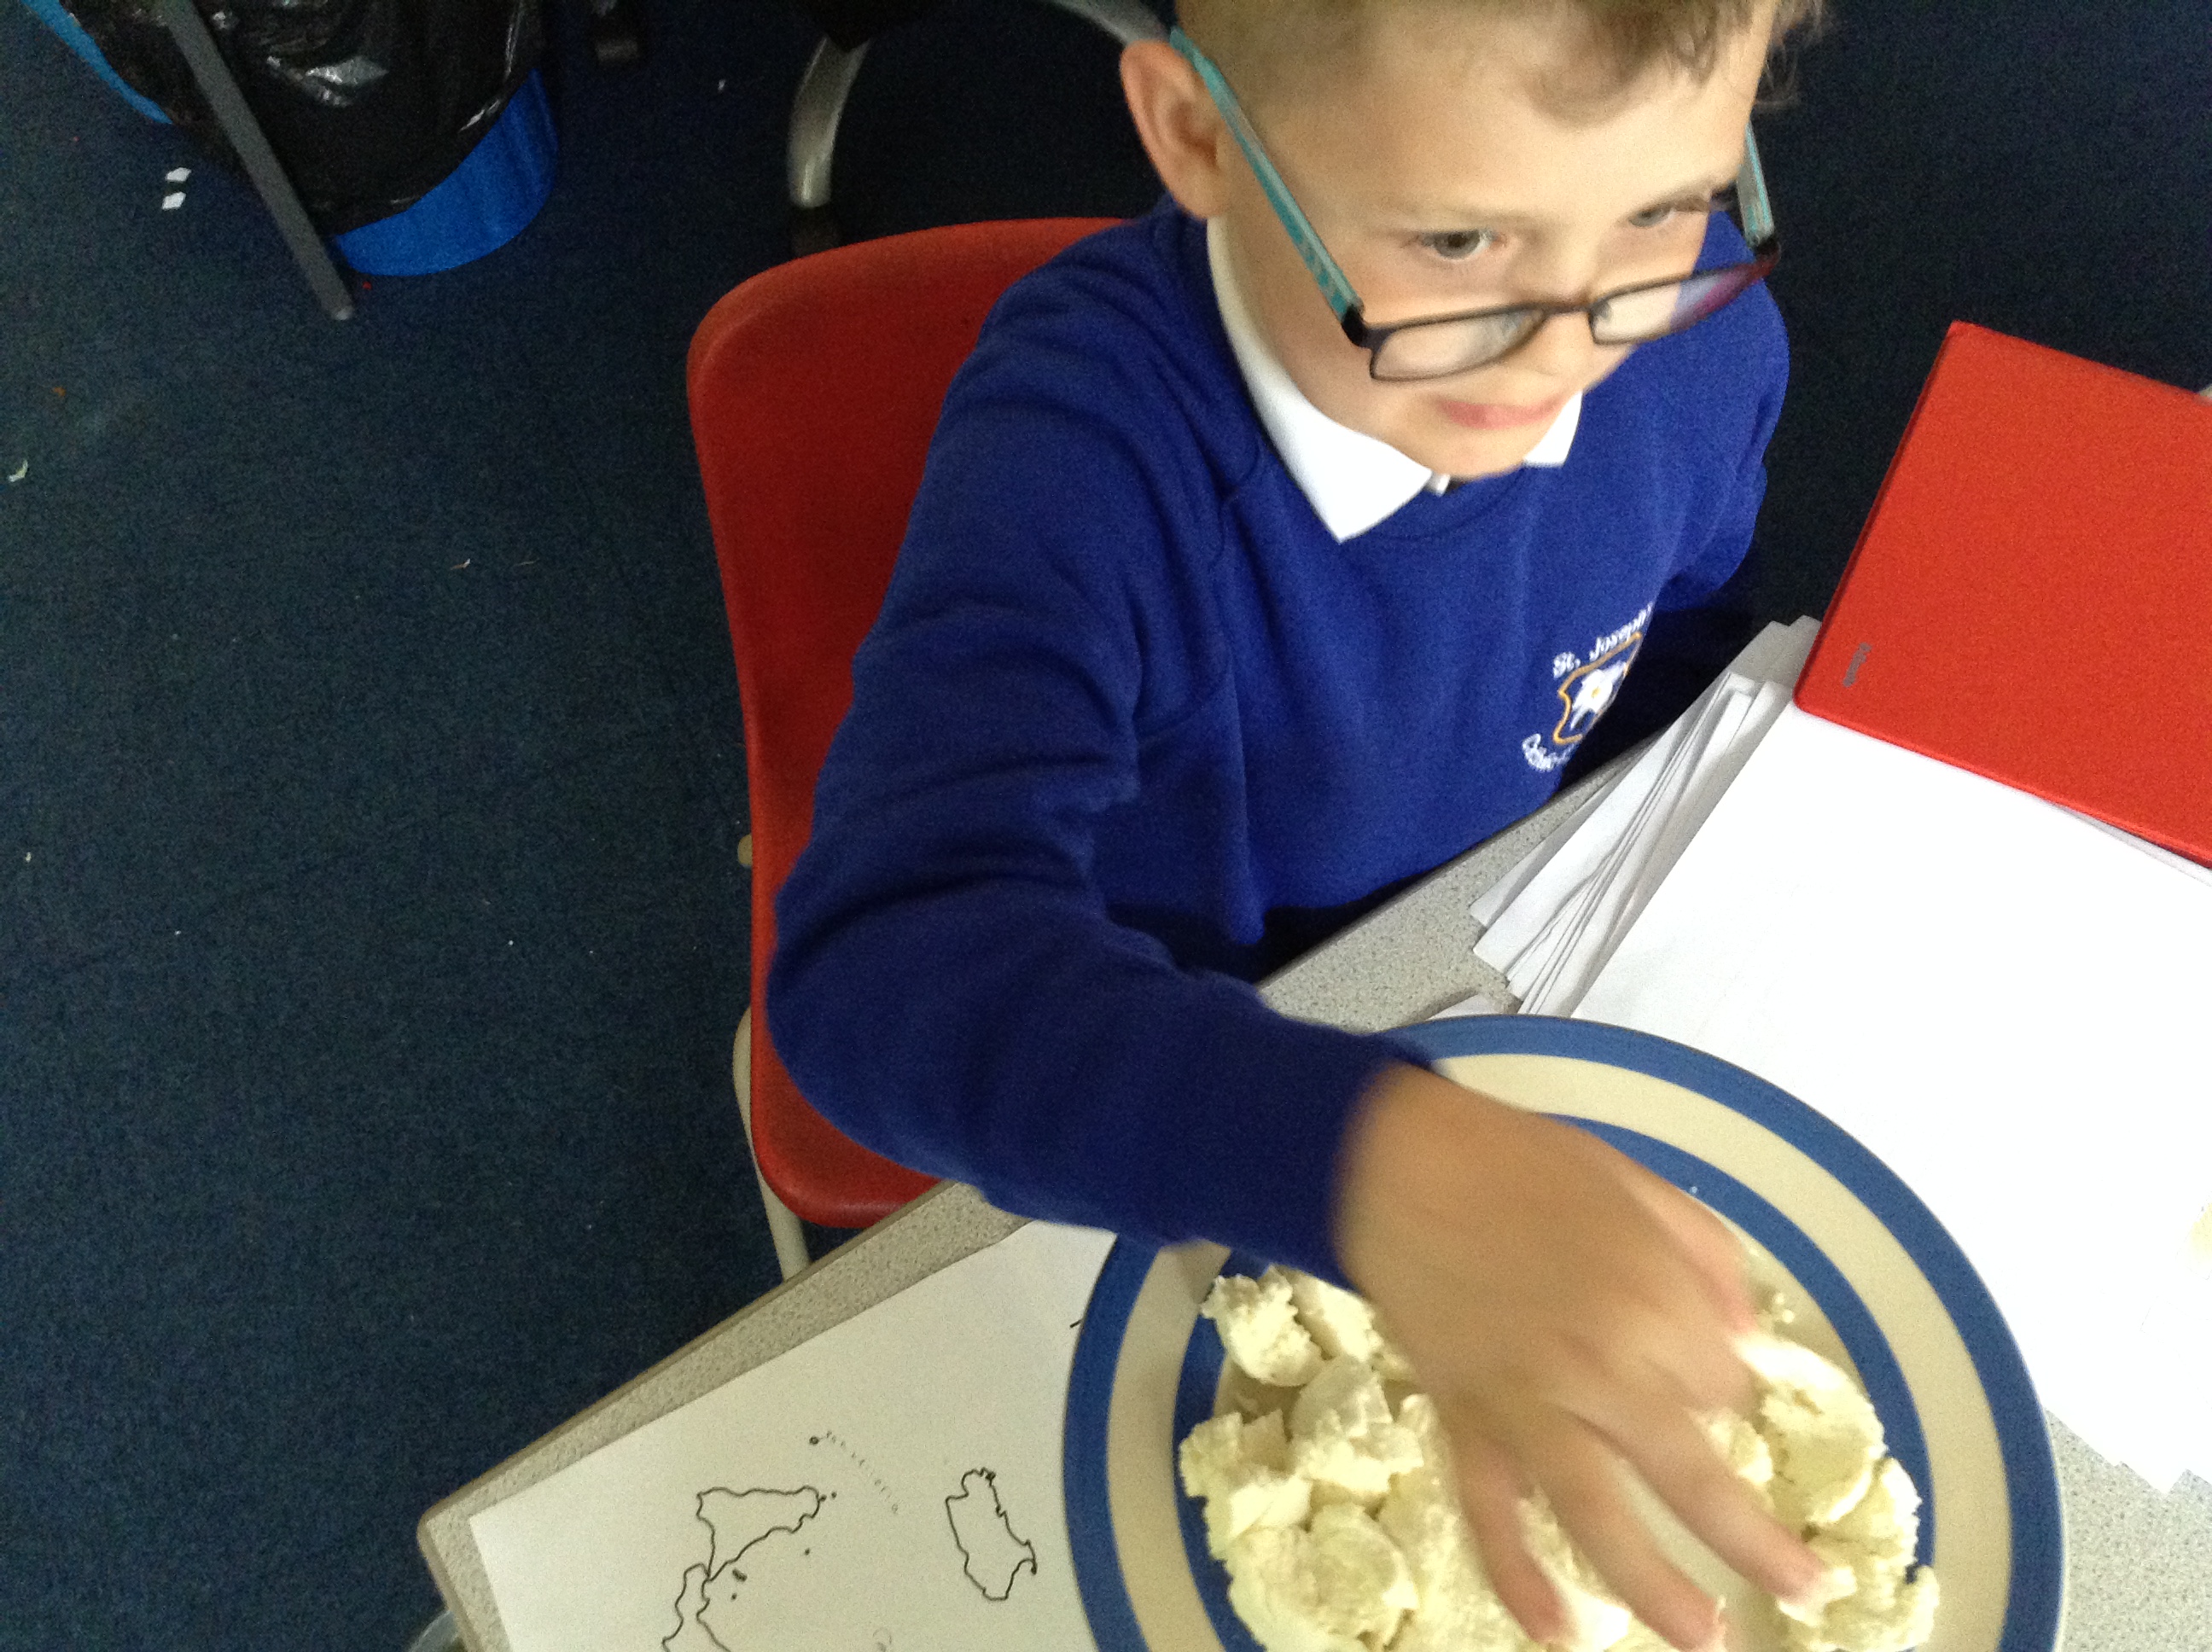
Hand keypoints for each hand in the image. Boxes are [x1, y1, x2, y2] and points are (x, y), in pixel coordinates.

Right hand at [1333, 1063, 1824, 1650]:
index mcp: (1655, 1300)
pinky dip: (1518, 1575)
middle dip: (1757, 1543)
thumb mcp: (1636, 1181)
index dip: (1721, 1382)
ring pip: (1601, 1517)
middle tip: (1807, 1588)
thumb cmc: (1516, 1163)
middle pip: (1695, 1476)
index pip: (1724, 1382)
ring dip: (1657, 1589)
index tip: (1700, 1371)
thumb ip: (1705, 1256)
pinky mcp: (1467, 1421)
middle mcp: (1604, 1367)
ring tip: (1704, 1639)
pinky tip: (1555, 1627)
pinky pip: (1490, 1512)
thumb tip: (1745, 1336)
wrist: (1394, 1161)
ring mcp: (1530, 1404)